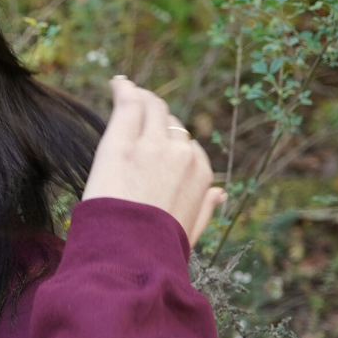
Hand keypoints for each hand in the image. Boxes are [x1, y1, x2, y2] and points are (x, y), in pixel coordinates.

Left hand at [82, 75, 223, 247]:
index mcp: (201, 175)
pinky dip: (123, 89)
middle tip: (142, 106)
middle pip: (172, 122)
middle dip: (158, 115)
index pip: (189, 146)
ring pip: (152, 107)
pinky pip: (128, 104)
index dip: (172, 142)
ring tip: (129, 92)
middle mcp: (182, 154)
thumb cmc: (156, 249)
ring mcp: (153, 144)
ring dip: (143, 99)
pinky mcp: (122, 141)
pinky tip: (117, 82)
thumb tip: (221, 193)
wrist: (129, 256)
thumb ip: (205, 207)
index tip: (158, 138)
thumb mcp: (190, 230)